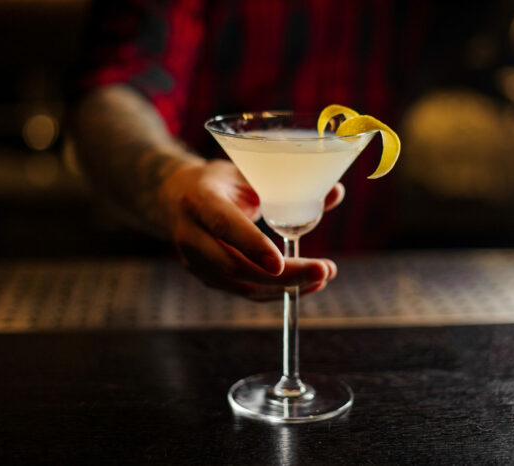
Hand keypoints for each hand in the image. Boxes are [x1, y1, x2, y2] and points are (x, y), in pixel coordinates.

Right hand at [159, 159, 343, 300]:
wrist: (177, 198)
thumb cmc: (220, 181)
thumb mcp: (247, 170)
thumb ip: (286, 183)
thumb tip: (336, 192)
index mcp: (200, 199)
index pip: (223, 225)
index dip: (251, 245)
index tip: (280, 262)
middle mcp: (192, 234)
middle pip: (234, 265)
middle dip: (283, 276)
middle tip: (323, 271)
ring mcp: (195, 261)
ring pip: (240, 285)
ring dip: (284, 288)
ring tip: (322, 277)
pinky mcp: (206, 277)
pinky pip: (242, 291)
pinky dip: (275, 291)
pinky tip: (305, 284)